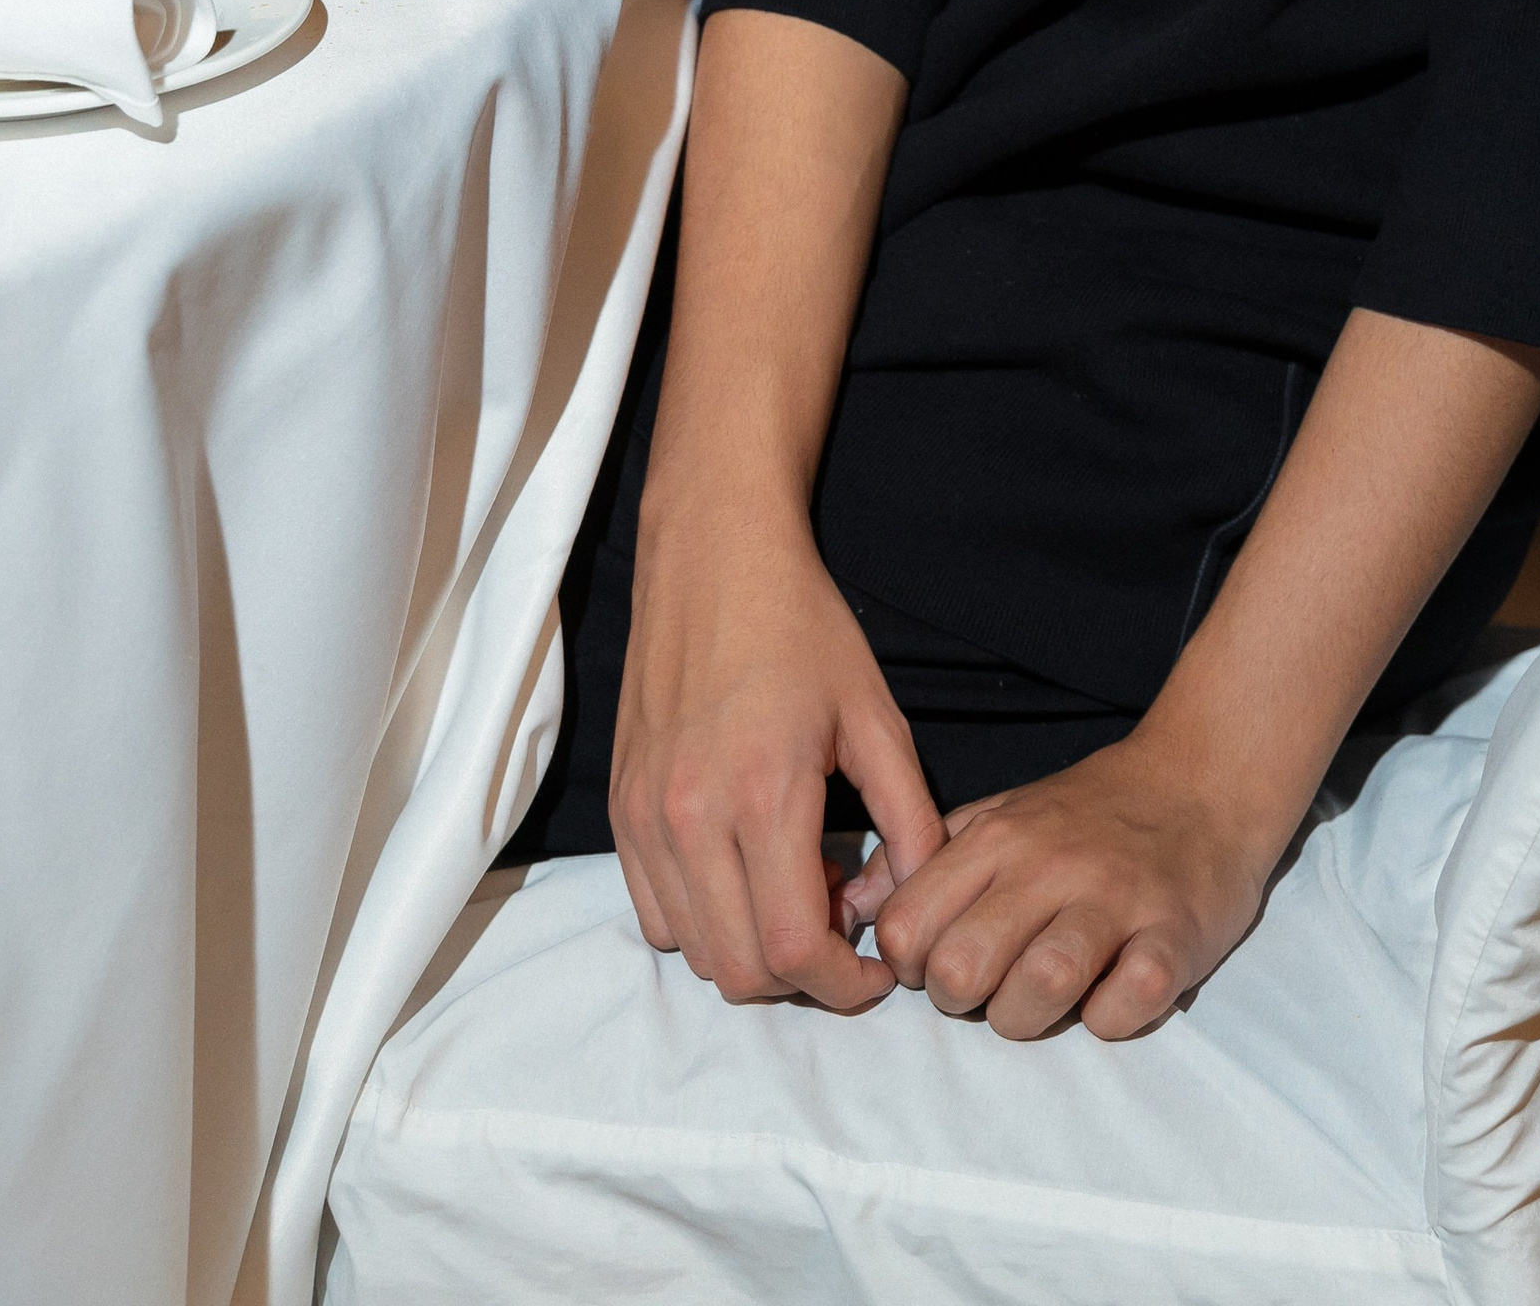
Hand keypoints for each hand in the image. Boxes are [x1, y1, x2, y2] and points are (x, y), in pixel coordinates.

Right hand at [608, 514, 944, 1014]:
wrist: (714, 555)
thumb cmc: (802, 628)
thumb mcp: (876, 717)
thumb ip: (908, 819)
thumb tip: (917, 900)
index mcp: (761, 796)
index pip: (794, 952)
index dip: (845, 984)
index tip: (878, 966)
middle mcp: (689, 819)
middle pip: (741, 970)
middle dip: (804, 976)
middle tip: (843, 920)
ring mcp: (645, 818)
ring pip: (695, 951)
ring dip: (752, 949)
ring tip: (797, 886)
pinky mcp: (622, 810)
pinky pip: (656, 914)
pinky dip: (705, 921)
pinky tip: (746, 868)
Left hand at [848, 728, 1275, 1040]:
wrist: (1204, 780)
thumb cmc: (1090, 814)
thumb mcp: (1000, 817)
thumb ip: (928, 859)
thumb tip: (855, 906)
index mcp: (998, 838)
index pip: (906, 926)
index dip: (908, 966)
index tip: (937, 965)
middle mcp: (1051, 865)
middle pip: (961, 969)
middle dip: (962, 1002)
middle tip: (990, 989)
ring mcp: (1115, 900)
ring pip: (1039, 988)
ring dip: (1029, 1017)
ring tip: (1044, 1001)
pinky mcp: (1175, 936)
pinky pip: (1126, 1005)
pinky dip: (1110, 1018)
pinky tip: (1109, 996)